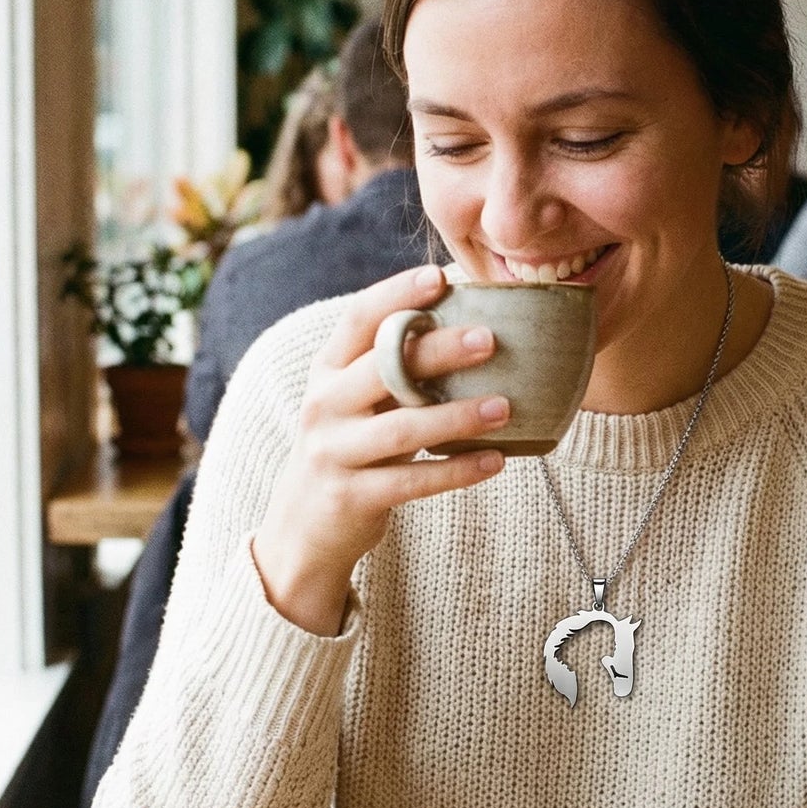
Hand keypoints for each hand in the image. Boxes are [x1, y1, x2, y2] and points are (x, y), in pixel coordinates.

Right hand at [251, 265, 508, 635]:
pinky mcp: (350, 496)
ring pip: (400, 429)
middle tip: (489, 339)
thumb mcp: (357, 404)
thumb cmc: (350, 450)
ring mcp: (333, 452)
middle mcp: (323, 405)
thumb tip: (472, 329)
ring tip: (504, 407)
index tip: (439, 277)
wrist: (302, 530)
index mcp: (327, 371)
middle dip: (436, 350)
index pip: (357, 320)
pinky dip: (457, 471)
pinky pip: (412, 481)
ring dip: (457, 417)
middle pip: (382, 369)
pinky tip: (497, 460)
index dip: (395, 295)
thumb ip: (394, 372)